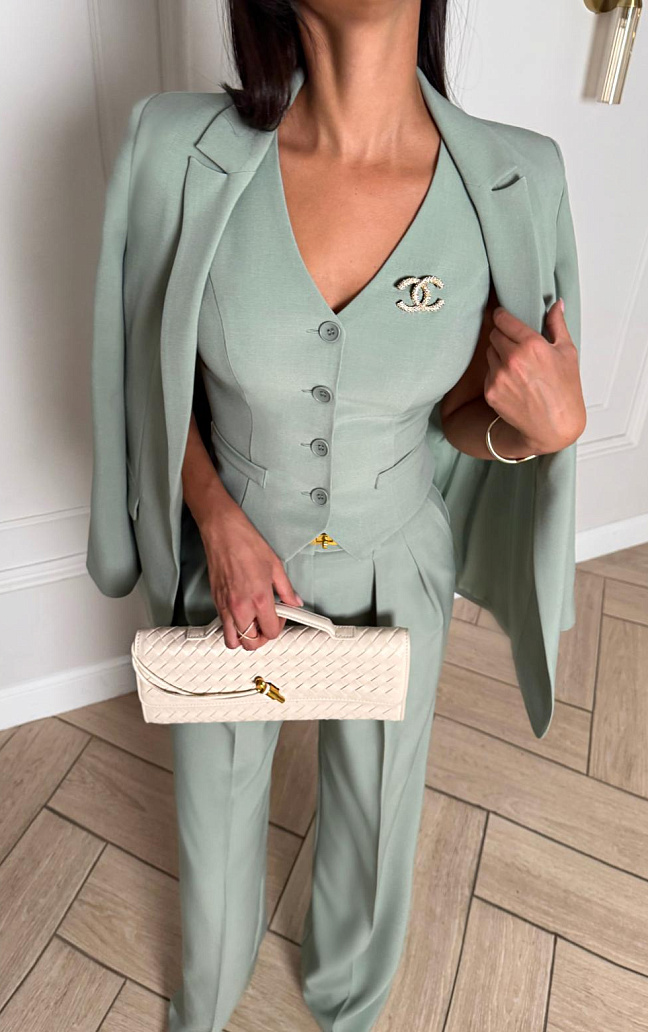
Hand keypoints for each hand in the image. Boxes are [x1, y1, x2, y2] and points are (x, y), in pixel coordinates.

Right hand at [198, 499, 303, 650]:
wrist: (223, 532)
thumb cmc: (246, 543)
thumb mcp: (275, 566)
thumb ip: (287, 589)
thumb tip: (295, 601)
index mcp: (259, 598)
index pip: (270, 632)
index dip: (279, 627)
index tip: (281, 616)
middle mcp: (240, 606)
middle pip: (251, 643)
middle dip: (261, 638)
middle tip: (267, 623)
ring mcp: (225, 606)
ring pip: (233, 640)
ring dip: (244, 637)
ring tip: (252, 624)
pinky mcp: (215, 601)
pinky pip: (223, 626)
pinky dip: (232, 628)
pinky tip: (241, 614)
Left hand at [484, 299, 585, 453]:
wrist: (554, 425)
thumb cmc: (565, 389)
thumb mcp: (567, 352)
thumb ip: (557, 324)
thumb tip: (557, 304)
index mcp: (531, 345)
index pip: (503, 320)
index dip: (501, 316)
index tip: (501, 316)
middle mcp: (512, 359)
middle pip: (494, 335)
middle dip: (503, 336)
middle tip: (515, 345)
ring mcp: (499, 376)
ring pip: (489, 353)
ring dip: (499, 355)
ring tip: (517, 367)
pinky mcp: (490, 391)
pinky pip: (488, 373)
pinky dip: (497, 374)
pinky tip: (513, 382)